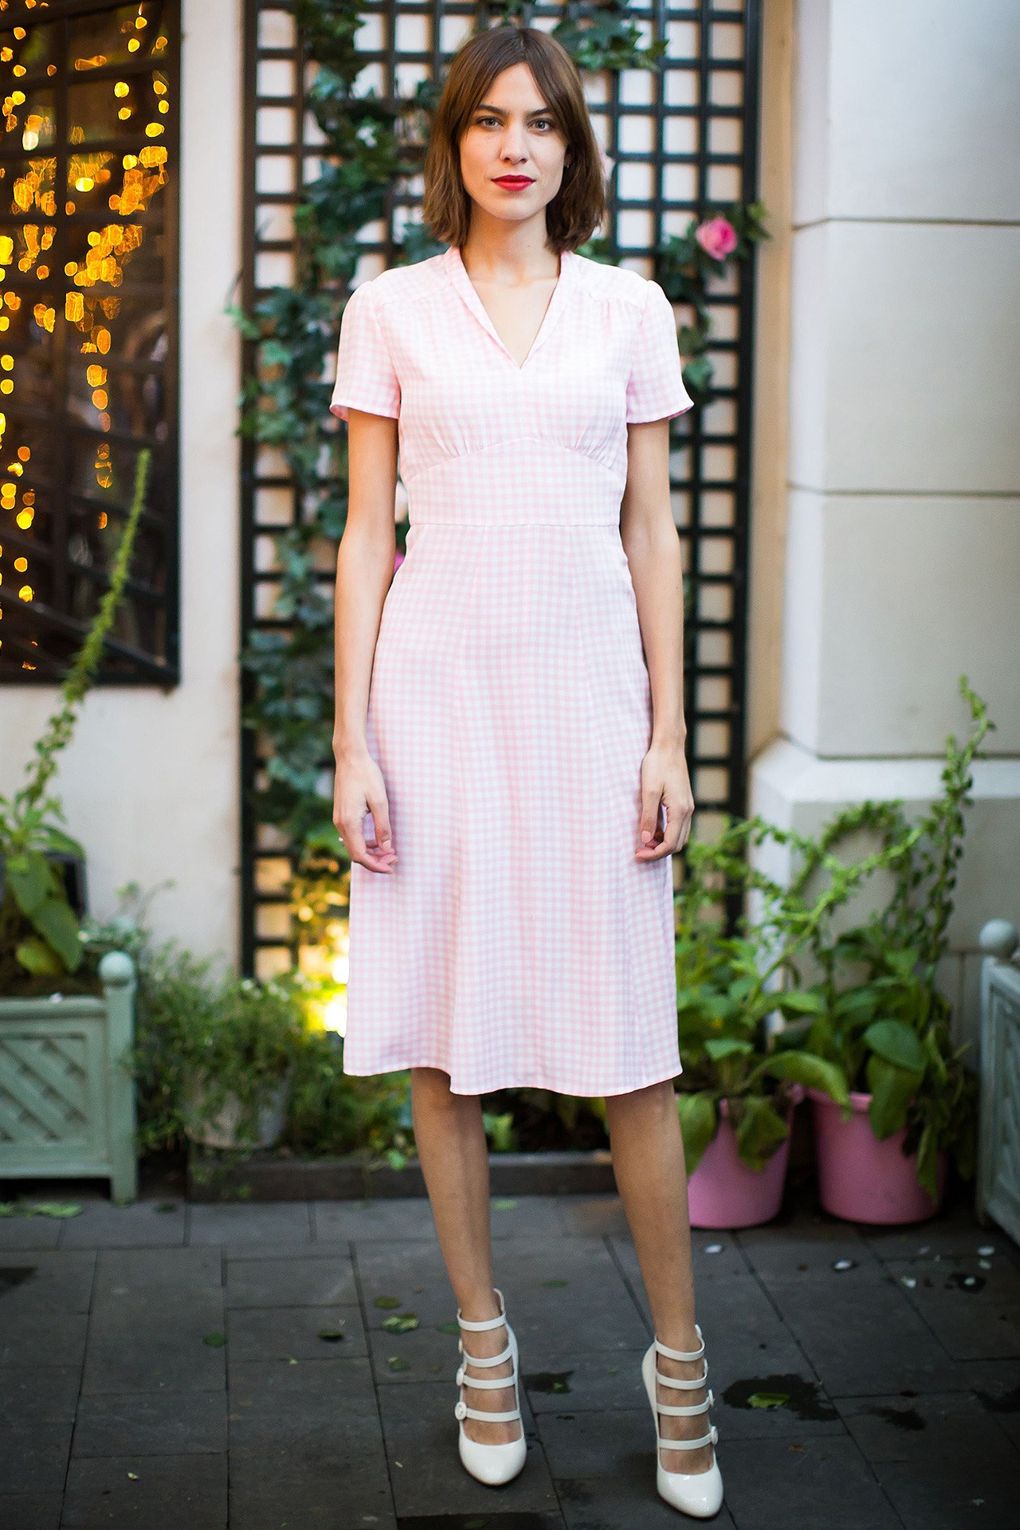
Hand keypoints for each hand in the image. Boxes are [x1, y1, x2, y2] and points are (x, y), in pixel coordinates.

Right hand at [333, 750, 397, 873]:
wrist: (350, 757)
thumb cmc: (366, 775)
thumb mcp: (380, 801)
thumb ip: (383, 827)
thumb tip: (386, 848)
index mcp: (349, 822)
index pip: (361, 855)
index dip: (376, 865)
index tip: (391, 868)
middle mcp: (340, 824)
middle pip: (356, 854)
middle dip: (375, 860)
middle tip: (394, 859)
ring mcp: (339, 819)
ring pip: (354, 845)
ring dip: (371, 852)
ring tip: (389, 851)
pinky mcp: (341, 815)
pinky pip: (352, 836)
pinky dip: (365, 842)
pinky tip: (378, 839)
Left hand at [635, 742, 693, 859]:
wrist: (669, 746)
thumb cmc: (657, 765)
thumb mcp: (648, 791)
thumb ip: (648, 817)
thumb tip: (645, 840)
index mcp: (680, 810)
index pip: (670, 844)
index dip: (653, 854)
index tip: (637, 854)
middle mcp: (687, 811)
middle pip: (677, 844)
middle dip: (658, 852)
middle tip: (639, 851)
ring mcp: (688, 807)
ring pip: (679, 836)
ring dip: (663, 843)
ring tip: (644, 841)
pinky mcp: (684, 802)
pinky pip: (679, 826)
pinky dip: (667, 833)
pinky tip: (652, 829)